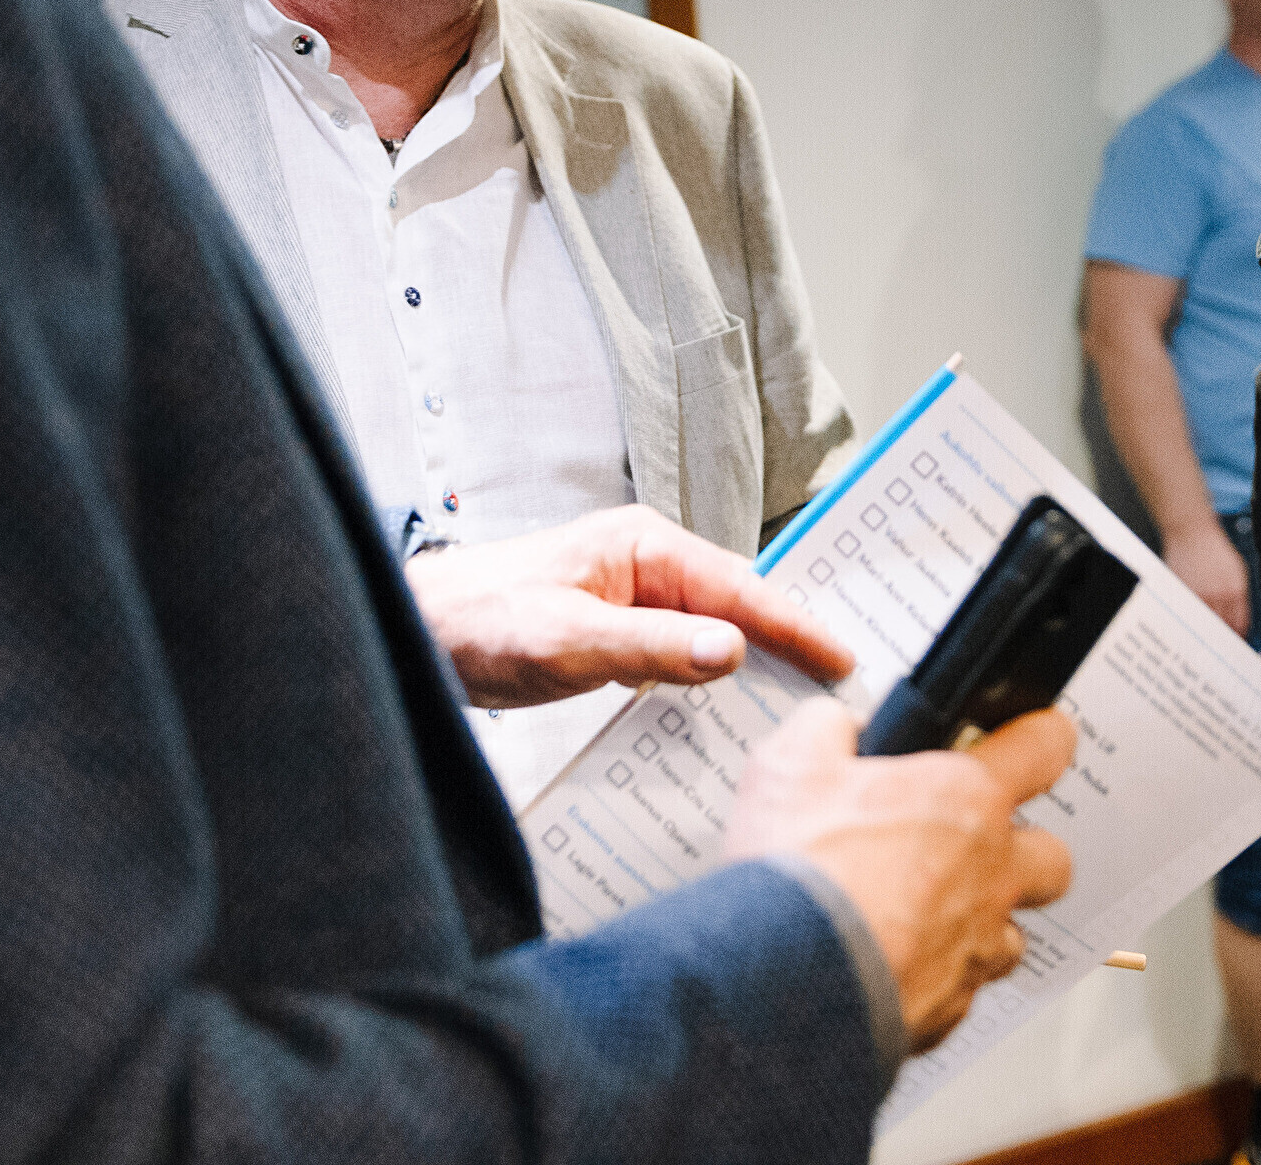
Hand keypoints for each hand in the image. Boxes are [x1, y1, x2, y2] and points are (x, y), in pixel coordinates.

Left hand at [404, 504, 854, 708]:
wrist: (420, 634)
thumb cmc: (479, 620)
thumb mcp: (567, 638)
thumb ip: (650, 646)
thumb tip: (730, 651)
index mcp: (644, 545)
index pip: (740, 587)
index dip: (795, 625)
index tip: (840, 658)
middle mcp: (646, 564)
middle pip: (736, 606)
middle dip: (786, 644)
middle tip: (839, 687)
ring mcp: (633, 597)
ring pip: (711, 634)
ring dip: (750, 668)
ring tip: (799, 706)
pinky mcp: (617, 632)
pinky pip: (680, 655)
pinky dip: (707, 682)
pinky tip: (726, 715)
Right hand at [723, 697, 1075, 1051]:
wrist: (784, 983)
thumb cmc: (799, 872)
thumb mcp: (789, 765)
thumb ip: (827, 728)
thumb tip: (838, 726)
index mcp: (965, 800)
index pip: (1044, 747)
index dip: (1042, 736)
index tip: (1035, 737)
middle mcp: (990, 874)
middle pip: (1053, 856)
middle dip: (1024, 848)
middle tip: (971, 843)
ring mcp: (976, 947)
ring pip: (1011, 932)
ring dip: (980, 921)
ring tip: (922, 913)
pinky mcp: (951, 1008)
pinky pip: (963, 989)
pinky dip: (935, 975)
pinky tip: (889, 963)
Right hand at [1165, 518, 1250, 637]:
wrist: (1191, 531)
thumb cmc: (1213, 548)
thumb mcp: (1236, 570)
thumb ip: (1238, 596)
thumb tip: (1238, 618)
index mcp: (1236, 589)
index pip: (1240, 624)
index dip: (1238, 637)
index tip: (1236, 642)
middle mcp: (1218, 594)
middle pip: (1222, 628)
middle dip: (1222, 639)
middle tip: (1220, 646)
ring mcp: (1198, 593)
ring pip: (1204, 623)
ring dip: (1205, 633)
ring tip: (1204, 639)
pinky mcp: (1182, 591)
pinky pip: (1188, 613)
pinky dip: (1190, 620)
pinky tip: (1190, 622)